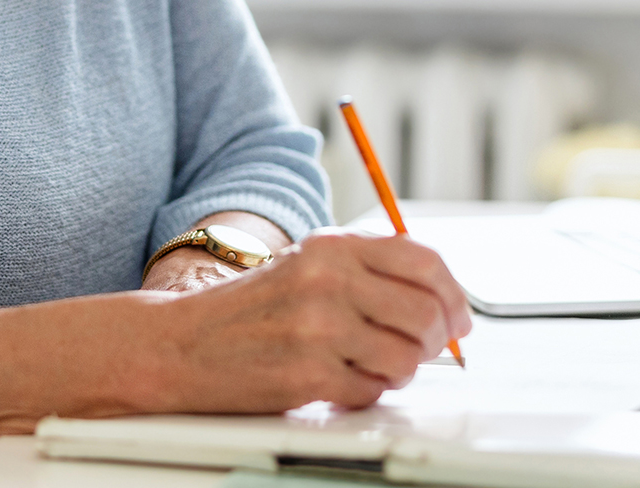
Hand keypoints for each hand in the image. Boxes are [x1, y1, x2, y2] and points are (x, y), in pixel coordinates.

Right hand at [140, 230, 472, 413]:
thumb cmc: (250, 311)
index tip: (460, 318)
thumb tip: (442, 300)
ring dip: (400, 370)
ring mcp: (318, 329)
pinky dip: (366, 392)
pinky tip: (340, 381)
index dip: (453, 293)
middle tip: (427, 350)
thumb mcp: (307, 265)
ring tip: (373, 366)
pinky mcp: (308, 375)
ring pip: (406, 357)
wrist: (180, 345)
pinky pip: (372, 391)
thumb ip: (368, 271)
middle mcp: (327, 281)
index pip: (423, 261)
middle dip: (436, 339)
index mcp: (332, 246)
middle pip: (426, 312)